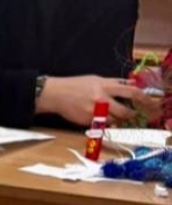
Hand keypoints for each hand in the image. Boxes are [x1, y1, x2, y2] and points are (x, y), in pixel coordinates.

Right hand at [37, 76, 154, 124]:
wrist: (56, 95)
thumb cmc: (75, 85)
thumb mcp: (96, 79)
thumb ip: (114, 82)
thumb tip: (130, 83)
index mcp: (105, 87)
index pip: (130, 92)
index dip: (142, 97)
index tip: (147, 101)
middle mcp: (101, 100)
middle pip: (124, 111)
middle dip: (130, 114)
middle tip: (131, 114)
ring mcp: (94, 113)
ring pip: (113, 120)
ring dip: (117, 119)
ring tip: (114, 115)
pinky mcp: (86, 122)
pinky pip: (101, 125)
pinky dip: (104, 123)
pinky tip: (101, 118)